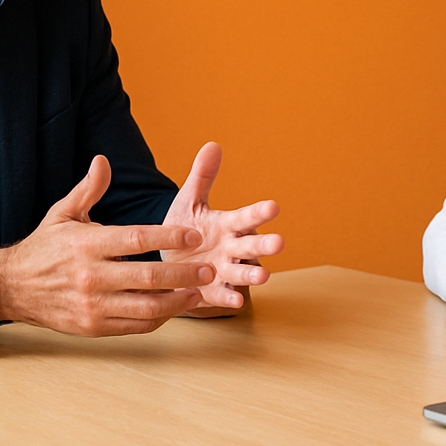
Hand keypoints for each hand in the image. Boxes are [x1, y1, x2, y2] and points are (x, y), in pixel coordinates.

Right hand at [0, 155, 215, 336]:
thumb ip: (88, 190)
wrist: (12, 287)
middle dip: (183, 274)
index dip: (169, 237)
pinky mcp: (93, 327)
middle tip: (208, 268)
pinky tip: (172, 308)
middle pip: (147, 276)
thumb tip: (103, 160)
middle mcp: (91, 275)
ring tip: (198, 293)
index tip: (195, 234)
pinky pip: (133, 326)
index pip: (137, 238)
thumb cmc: (44, 247)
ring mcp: (92, 305)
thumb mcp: (62, 214)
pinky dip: (156, 318)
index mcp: (87, 244)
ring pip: (144, 307)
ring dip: (176, 302)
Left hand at [161, 142, 281, 312]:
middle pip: (251, 246)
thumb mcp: (190, 200)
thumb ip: (203, 176)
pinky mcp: (212, 291)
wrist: (167, 260)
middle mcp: (231, 249)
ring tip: (263, 276)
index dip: (259, 213)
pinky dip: (229, 299)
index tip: (273, 206)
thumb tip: (213, 144)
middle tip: (278, 242)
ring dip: (253, 274)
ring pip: (242, 273)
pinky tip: (235, 301)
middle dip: (264, 245)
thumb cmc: (184, 228)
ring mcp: (223, 271)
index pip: (246, 217)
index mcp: (228, 225)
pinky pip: (222, 296)